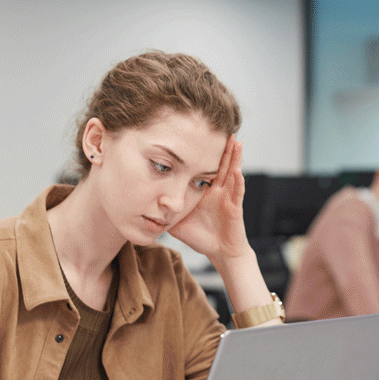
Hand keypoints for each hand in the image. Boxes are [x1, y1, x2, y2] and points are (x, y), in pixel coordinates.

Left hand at [169, 136, 251, 262]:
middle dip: (222, 146)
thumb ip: (162, 209)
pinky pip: (237, 193)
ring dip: (234, 157)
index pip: (203, 166)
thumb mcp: (176, 219)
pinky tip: (238, 171)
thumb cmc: (200, 236)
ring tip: (236, 141)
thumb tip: (139, 202)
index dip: (202, 150)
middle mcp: (218, 190)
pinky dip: (239, 182)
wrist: (219, 252)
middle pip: (220, 163)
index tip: (196, 133)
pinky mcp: (235, 208)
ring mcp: (228, 197)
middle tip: (221, 126)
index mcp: (205, 190)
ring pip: (232, 172)